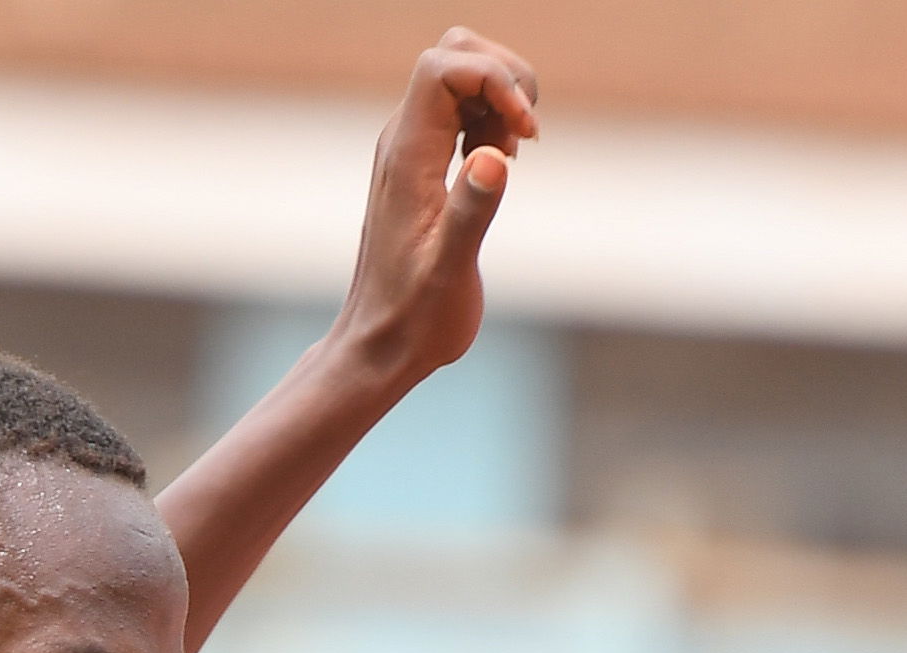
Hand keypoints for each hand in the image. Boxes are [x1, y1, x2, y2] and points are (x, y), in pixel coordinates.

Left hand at [331, 32, 537, 385]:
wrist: (381, 346)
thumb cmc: (415, 317)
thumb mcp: (449, 269)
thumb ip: (471, 210)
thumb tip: (495, 157)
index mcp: (408, 155)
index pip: (445, 67)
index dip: (495, 81)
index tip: (526, 136)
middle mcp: (405, 141)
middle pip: (454, 53)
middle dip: (503, 75)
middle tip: (525, 134)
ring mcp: (413, 149)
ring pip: (460, 75)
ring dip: (502, 97)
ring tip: (516, 152)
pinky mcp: (425, 165)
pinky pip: (461, 110)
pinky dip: (492, 117)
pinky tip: (503, 161)